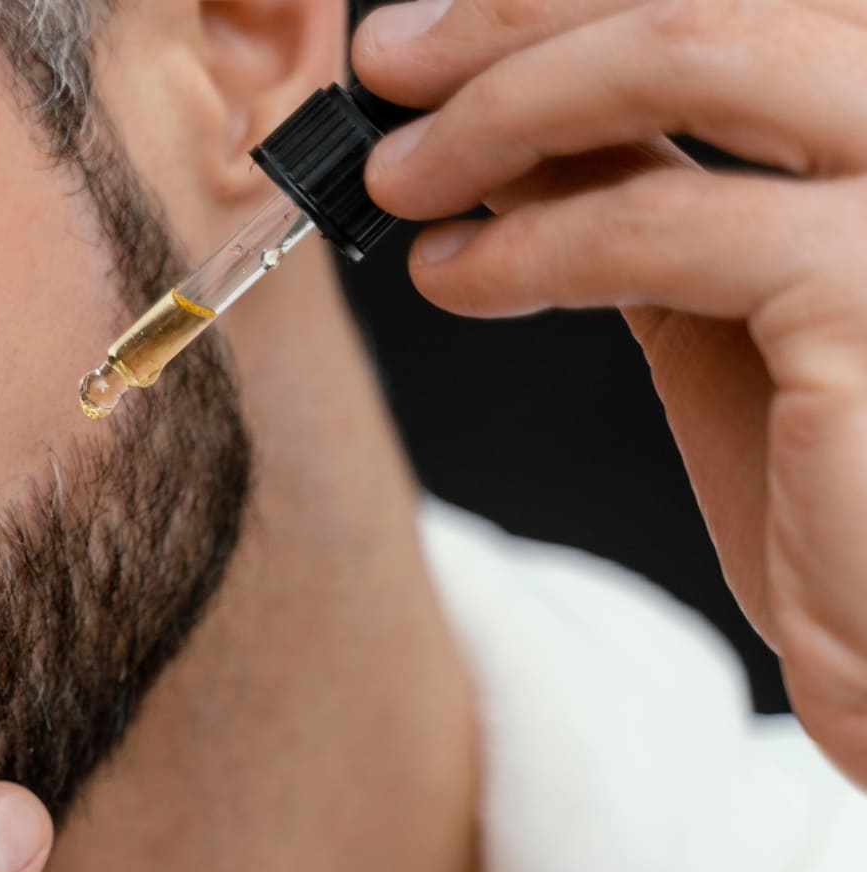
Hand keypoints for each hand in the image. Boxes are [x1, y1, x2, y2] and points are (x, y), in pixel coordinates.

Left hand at [354, 0, 866, 787]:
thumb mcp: (728, 295)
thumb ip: (641, 187)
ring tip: (398, 181)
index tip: (435, 33)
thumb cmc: (848, 487)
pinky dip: (523, 242)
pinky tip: (453, 277)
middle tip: (388, 67)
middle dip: (517, 20)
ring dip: (501, 110)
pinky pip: (655, 223)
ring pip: (683, 57)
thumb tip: (494, 107)